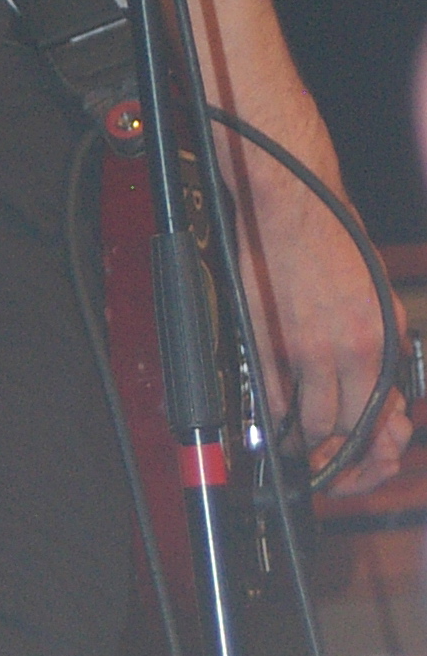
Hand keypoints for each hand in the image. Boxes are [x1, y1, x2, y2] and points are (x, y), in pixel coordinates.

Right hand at [240, 193, 410, 500]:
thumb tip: (375, 377)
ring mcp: (310, 349)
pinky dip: (276, 416)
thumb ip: (379, 337)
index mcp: (383, 336)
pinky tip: (275, 415)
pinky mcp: (272, 343)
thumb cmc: (334, 235)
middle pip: (350, 427)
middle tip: (324, 453)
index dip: (369, 441)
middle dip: (337, 449)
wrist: (294, 202)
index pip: (382, 412)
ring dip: (304, 439)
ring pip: (313, 423)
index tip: (356, 448)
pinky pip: (275, 400)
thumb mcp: (378, 289)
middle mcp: (354, 349)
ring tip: (296, 439)